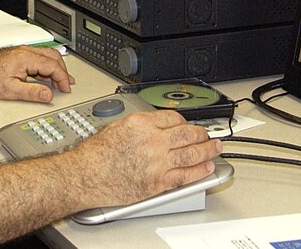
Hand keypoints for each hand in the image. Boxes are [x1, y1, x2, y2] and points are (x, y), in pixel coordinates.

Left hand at [0, 46, 73, 102]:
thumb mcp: (11, 90)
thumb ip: (32, 93)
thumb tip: (48, 95)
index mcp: (25, 58)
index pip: (52, 65)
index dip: (62, 78)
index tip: (65, 88)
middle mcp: (25, 51)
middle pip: (53, 56)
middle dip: (63, 71)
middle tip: (66, 84)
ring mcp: (22, 51)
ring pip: (47, 55)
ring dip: (56, 67)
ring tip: (61, 80)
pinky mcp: (19, 53)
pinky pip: (39, 56)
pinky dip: (47, 65)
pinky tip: (46, 75)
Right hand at [64, 109, 222, 208]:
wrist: (84, 176)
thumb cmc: (94, 154)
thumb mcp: (117, 126)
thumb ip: (140, 126)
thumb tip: (155, 127)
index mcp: (141, 122)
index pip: (173, 118)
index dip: (185, 122)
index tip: (188, 125)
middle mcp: (152, 140)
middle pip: (187, 133)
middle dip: (202, 134)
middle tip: (209, 135)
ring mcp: (156, 162)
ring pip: (191, 153)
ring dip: (208, 150)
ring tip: (216, 148)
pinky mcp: (157, 183)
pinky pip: (184, 176)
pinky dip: (199, 171)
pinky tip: (206, 167)